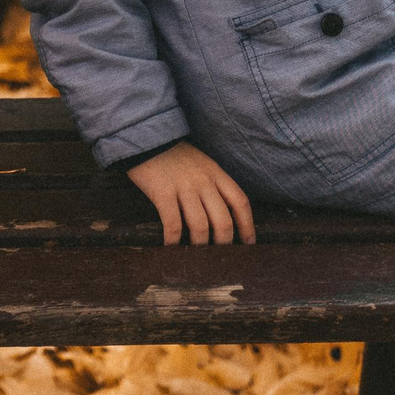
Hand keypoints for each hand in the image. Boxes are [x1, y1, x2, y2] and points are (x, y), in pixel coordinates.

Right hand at [125, 140, 255, 244]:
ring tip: (196, 257)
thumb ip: (213, 184)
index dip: (247, 226)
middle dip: (223, 243)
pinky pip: (173, 223)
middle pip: (223, 220)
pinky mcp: (163, 193)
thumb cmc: (174, 155)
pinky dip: (174, 240)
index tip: (248, 244)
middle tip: (219, 257)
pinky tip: (171, 248)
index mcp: (217, 173)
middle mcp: (204, 182)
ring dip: (200, 246)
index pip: (240, 202)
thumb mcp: (202, 164)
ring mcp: (184, 188)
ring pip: (200, 226)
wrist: (146, 138)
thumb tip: (221, 216)